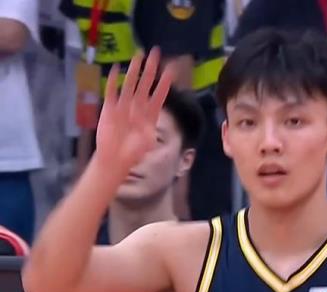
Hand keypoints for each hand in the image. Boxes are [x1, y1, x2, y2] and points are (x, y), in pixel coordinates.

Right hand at [95, 47, 171, 178]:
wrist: (115, 159)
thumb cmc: (134, 153)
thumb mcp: (148, 142)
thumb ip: (152, 130)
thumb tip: (154, 120)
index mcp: (150, 115)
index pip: (160, 94)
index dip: (165, 82)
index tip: (172, 69)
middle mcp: (138, 107)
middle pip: (146, 84)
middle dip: (151, 68)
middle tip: (156, 52)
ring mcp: (124, 106)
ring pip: (130, 84)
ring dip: (134, 70)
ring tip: (138, 55)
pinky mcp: (110, 108)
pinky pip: (111, 91)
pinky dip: (113, 81)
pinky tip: (116, 68)